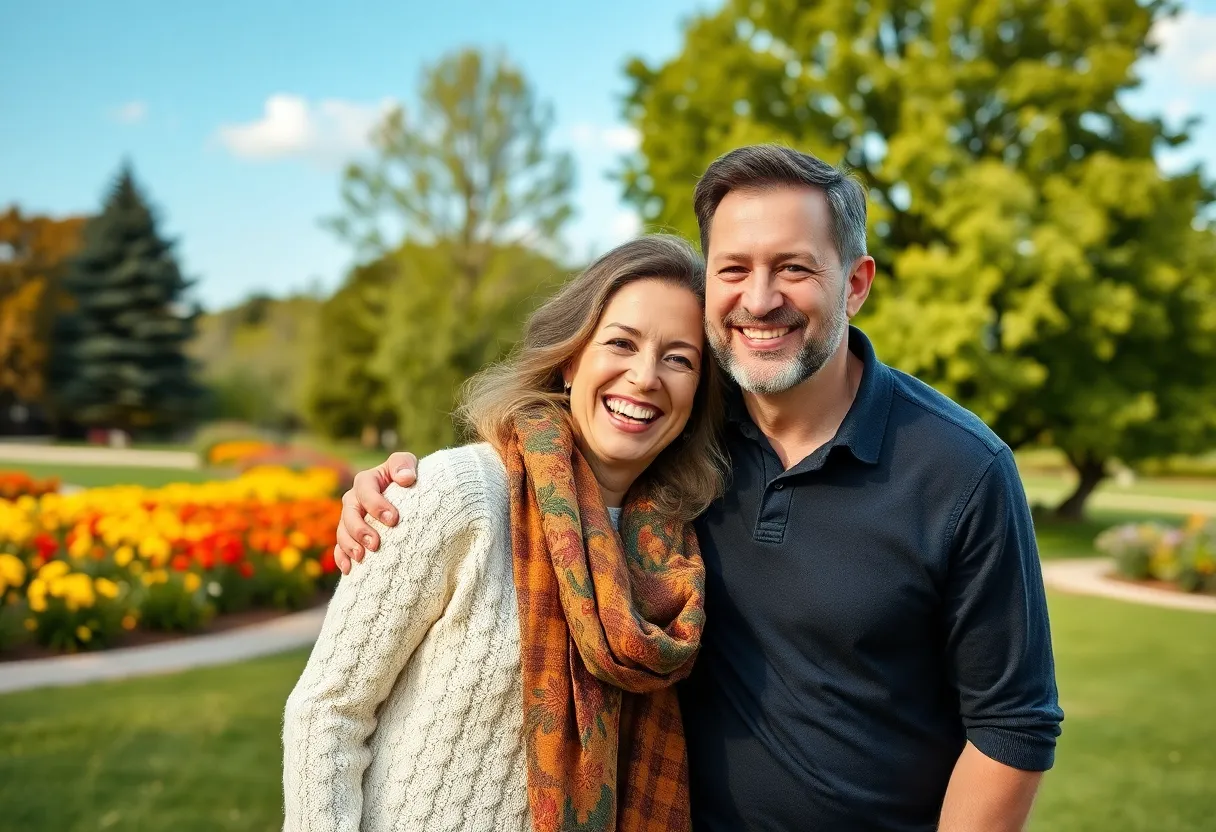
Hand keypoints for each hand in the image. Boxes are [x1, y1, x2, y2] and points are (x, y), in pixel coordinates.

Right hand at [333, 452, 417, 573]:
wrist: (405, 493)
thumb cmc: (406, 476)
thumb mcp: (406, 464)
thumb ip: (404, 464)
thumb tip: (406, 478)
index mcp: (366, 481)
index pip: (365, 489)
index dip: (376, 504)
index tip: (393, 519)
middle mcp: (354, 499)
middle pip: (350, 513)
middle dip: (360, 530)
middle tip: (375, 544)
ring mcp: (350, 518)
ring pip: (342, 532)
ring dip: (349, 545)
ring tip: (362, 557)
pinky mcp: (350, 534)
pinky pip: (340, 547)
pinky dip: (342, 558)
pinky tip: (349, 569)